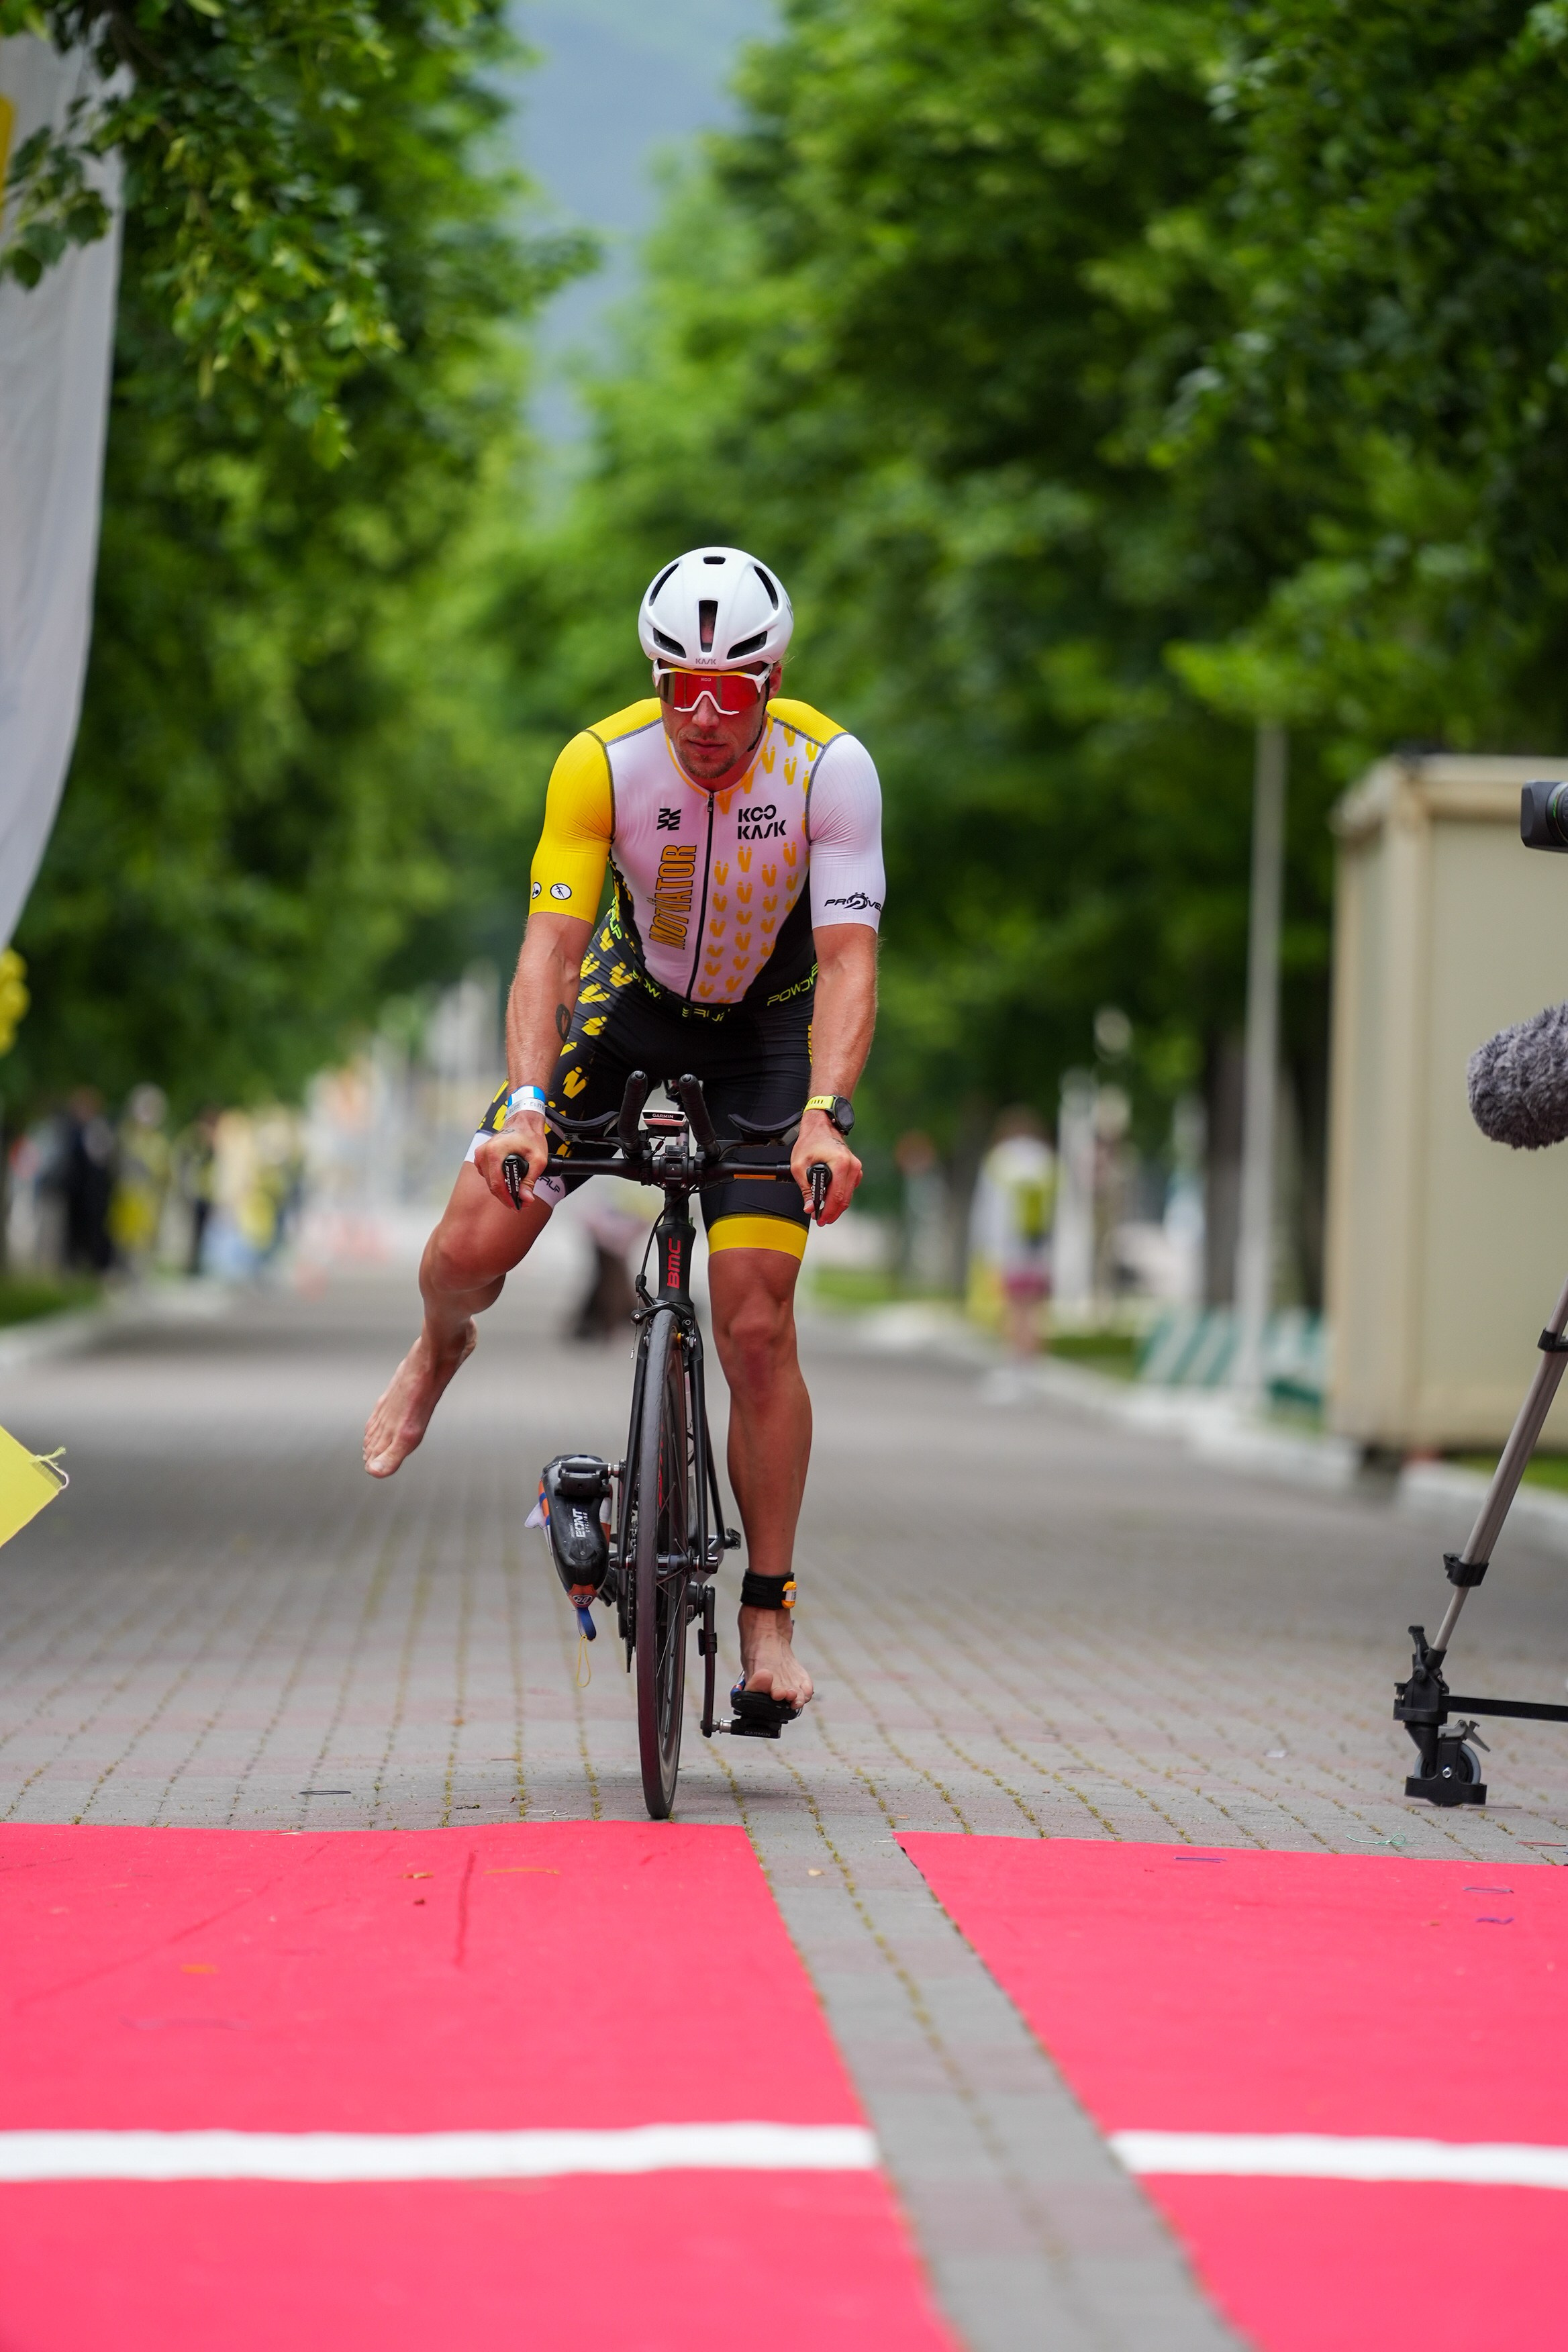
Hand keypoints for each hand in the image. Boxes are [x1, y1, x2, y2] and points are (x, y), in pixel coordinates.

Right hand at [473, 1110, 547, 1208]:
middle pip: (492, 1185)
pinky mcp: (481, 1157)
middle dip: (507, 1196)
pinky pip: (488, 1175)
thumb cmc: (530, 1136)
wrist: (523, 1121)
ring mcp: (480, 1155)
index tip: (517, 1206)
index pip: (497, 1184)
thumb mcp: (537, 1160)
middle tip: (521, 1202)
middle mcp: (483, 1153)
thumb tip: (526, 1199)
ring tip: (517, 1192)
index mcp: (495, 1153)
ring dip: (502, 1189)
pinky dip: (498, 1181)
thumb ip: (530, 1181)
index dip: (507, 1199)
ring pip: (490, 1181)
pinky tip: (509, 1181)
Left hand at [792, 1110, 860, 1225]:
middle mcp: (852, 1166)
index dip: (828, 1211)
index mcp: (840, 1164)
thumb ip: (805, 1189)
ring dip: (837, 1206)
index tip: (820, 1219)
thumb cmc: (811, 1141)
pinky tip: (831, 1200)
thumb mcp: (800, 1166)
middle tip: (821, 1220)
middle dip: (833, 1212)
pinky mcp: (854, 1168)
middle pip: (845, 1199)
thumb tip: (810, 1207)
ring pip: (849, 1195)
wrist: (821, 1126)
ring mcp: (855, 1167)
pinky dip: (841, 1196)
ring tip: (824, 1212)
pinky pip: (850, 1188)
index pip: (837, 1197)